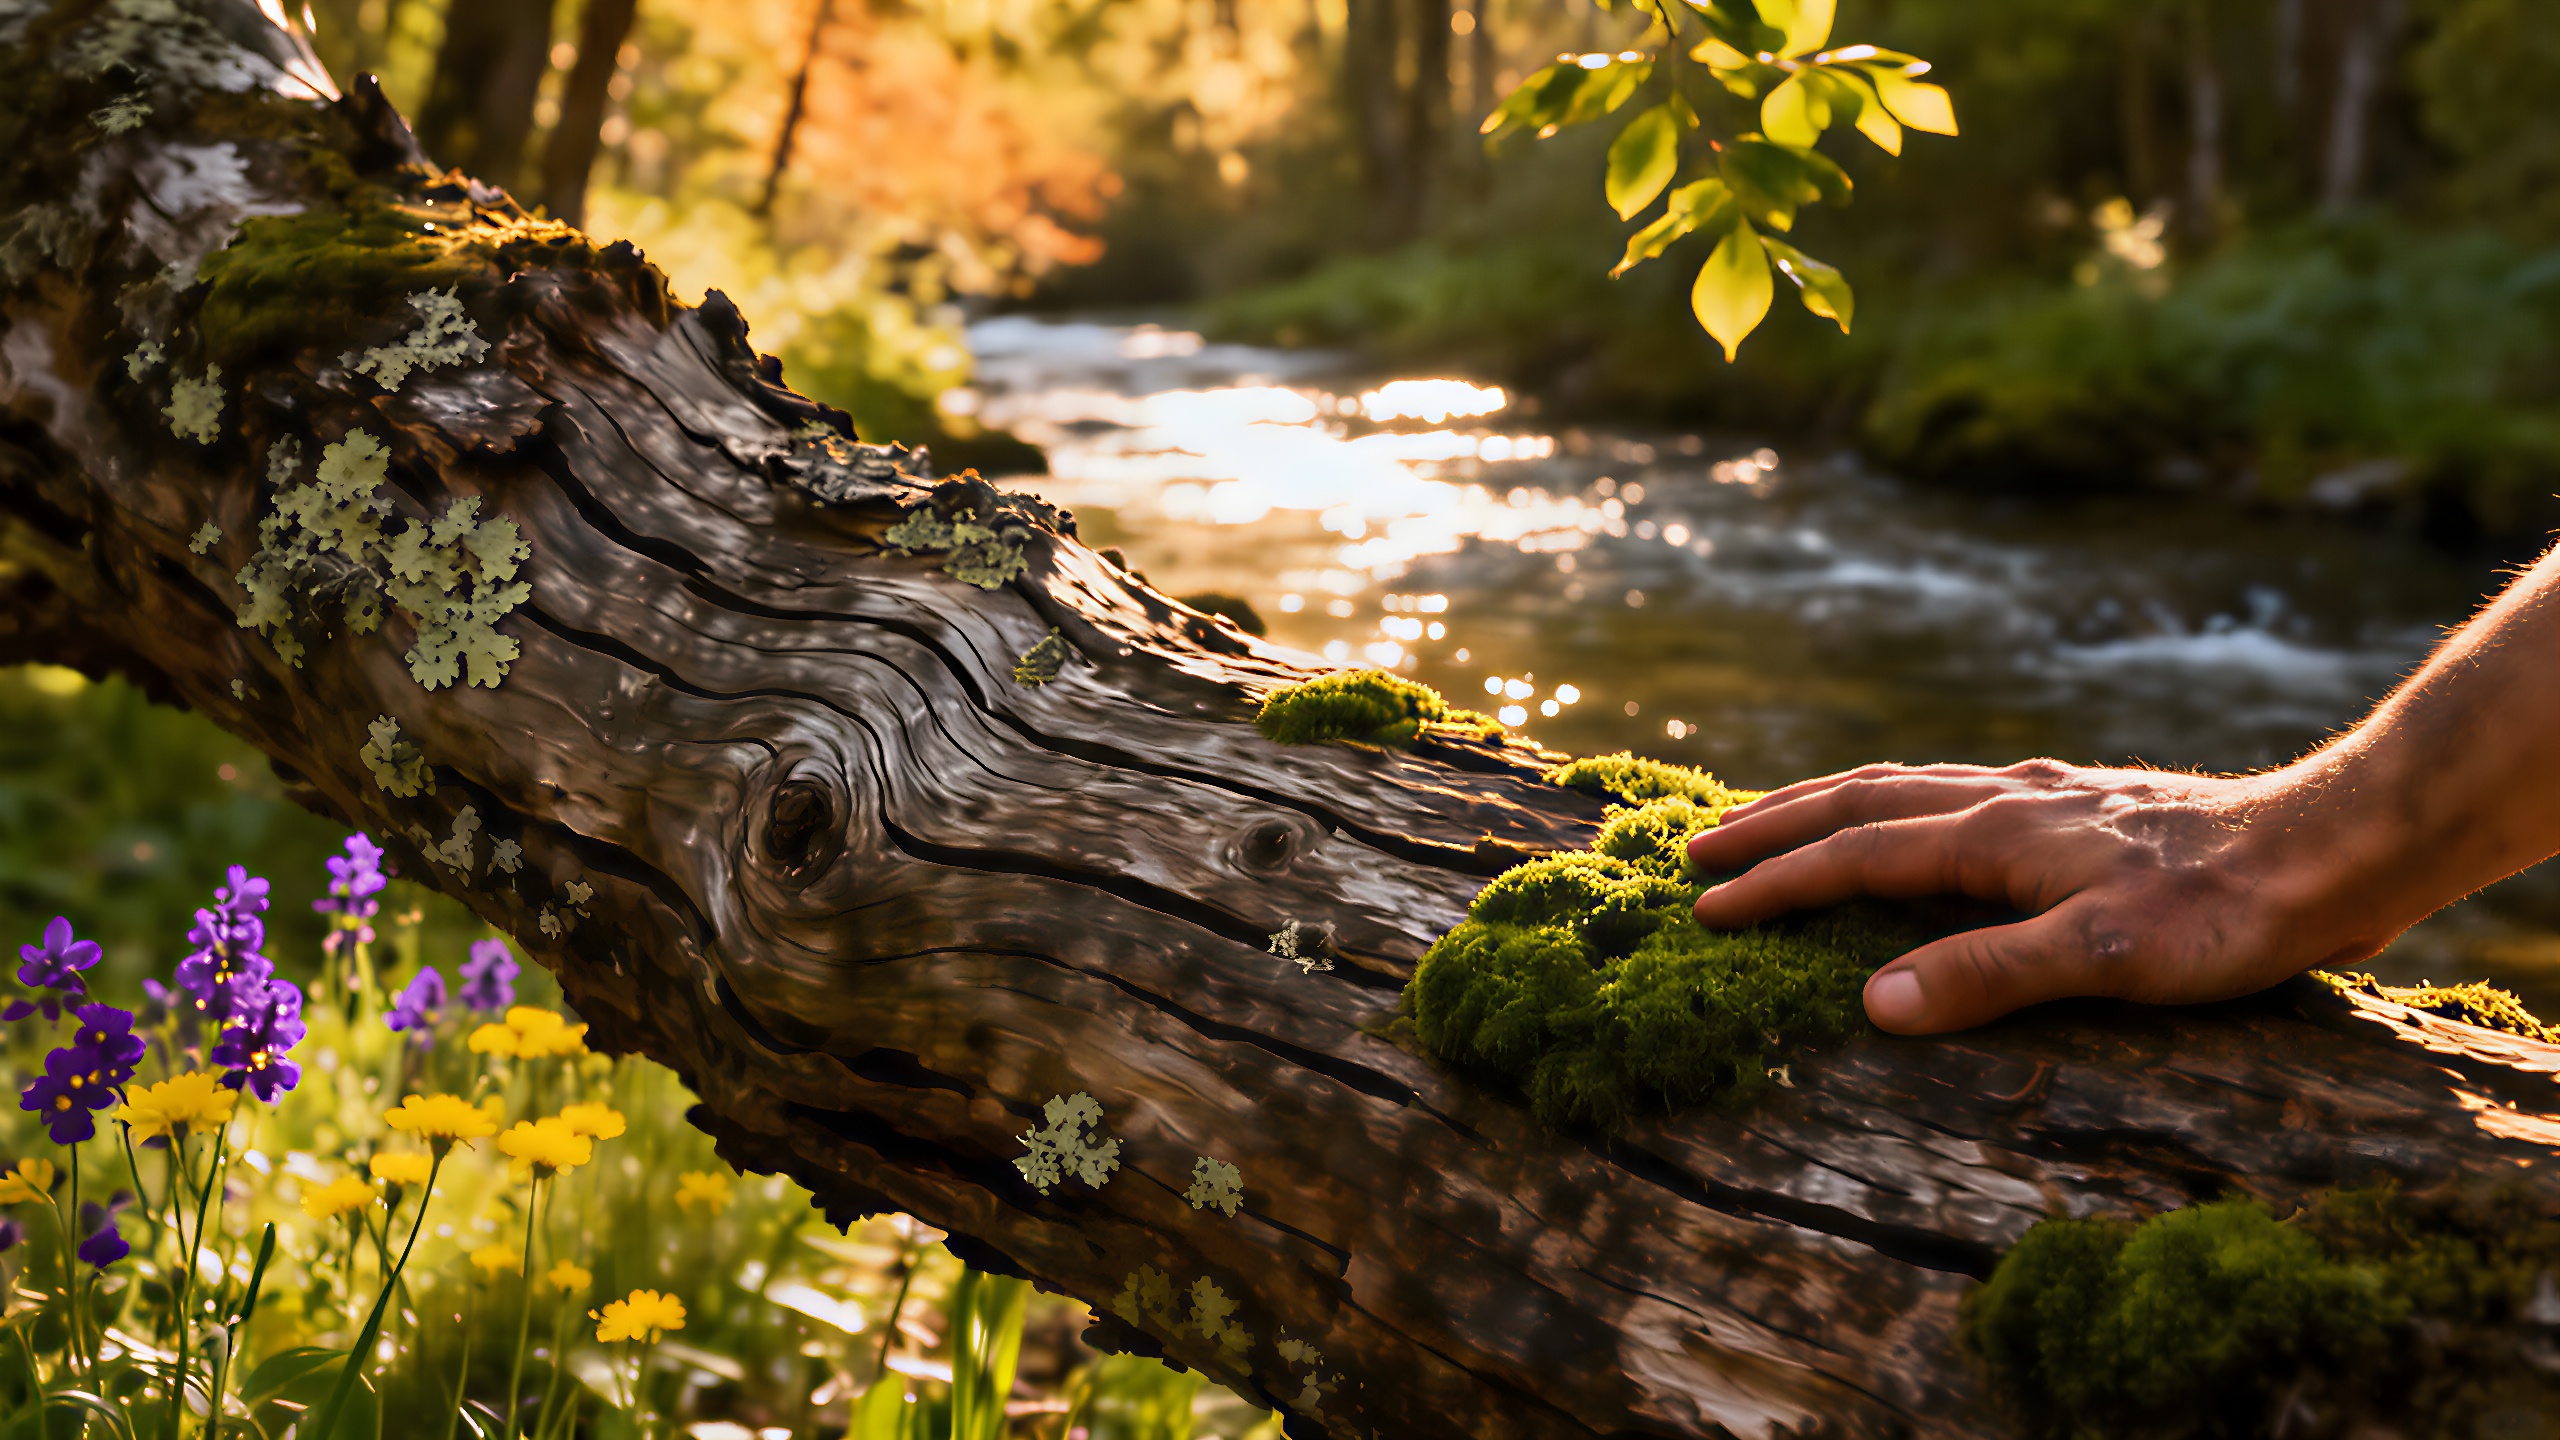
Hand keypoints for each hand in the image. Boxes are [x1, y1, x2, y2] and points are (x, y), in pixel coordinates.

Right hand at [1685, 760, 2393, 1034]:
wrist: (2327, 848)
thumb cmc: (2220, 914)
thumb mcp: (2104, 957)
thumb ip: (1986, 975)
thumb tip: (1872, 1004)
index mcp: (1993, 834)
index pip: (1855, 857)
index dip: (1777, 884)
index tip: (1705, 910)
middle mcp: (2003, 798)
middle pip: (1859, 800)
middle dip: (1772, 824)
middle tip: (1696, 848)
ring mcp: (2040, 793)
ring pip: (1903, 784)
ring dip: (1824, 802)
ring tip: (1769, 817)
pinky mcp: (2076, 801)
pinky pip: (1950, 788)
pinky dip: (1893, 798)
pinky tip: (1908, 813)